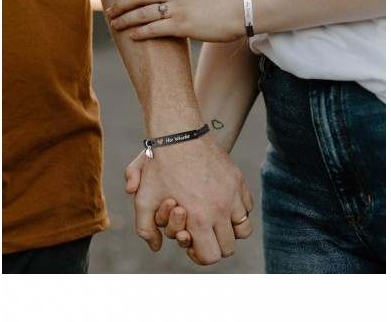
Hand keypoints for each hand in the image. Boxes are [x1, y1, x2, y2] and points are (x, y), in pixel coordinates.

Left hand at [107, 0, 243, 41]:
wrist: (244, 9)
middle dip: (120, 2)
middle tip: (110, 10)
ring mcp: (179, 8)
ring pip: (143, 12)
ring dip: (125, 18)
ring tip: (115, 25)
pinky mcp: (183, 25)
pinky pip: (155, 28)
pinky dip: (140, 32)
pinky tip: (132, 36)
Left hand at [124, 135, 253, 264]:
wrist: (178, 134)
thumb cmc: (159, 167)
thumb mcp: (143, 199)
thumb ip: (145, 230)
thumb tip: (156, 247)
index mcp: (200, 218)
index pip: (211, 256)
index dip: (199, 255)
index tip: (190, 242)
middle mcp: (222, 209)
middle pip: (229, 247)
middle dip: (214, 245)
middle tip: (201, 232)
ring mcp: (233, 194)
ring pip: (243, 229)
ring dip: (229, 230)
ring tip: (214, 220)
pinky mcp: (238, 180)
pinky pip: (247, 206)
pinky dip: (238, 210)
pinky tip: (221, 202)